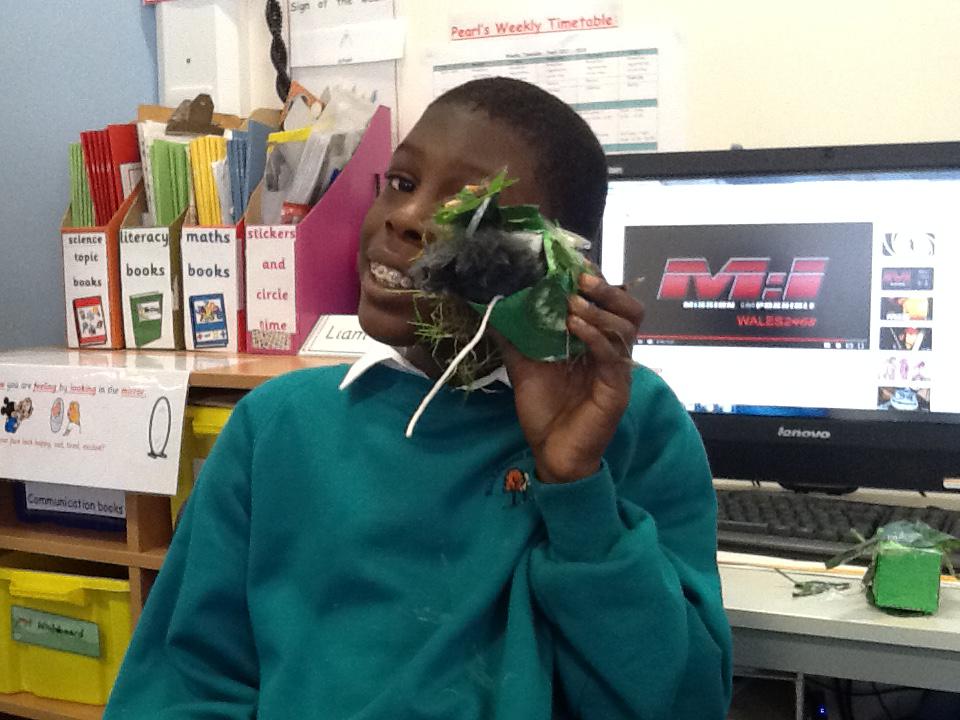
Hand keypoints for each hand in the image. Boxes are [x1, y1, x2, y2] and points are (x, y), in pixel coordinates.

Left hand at [499, 273, 644, 483]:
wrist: (550, 453)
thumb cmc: (544, 411)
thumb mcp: (524, 366)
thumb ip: (515, 336)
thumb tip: (494, 305)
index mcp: (594, 342)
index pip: (606, 302)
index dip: (593, 281)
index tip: (570, 264)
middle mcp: (611, 352)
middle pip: (629, 308)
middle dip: (606, 288)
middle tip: (579, 277)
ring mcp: (618, 369)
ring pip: (627, 326)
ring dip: (599, 309)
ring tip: (572, 303)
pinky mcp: (617, 388)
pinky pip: (614, 355)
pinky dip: (596, 336)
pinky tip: (575, 327)